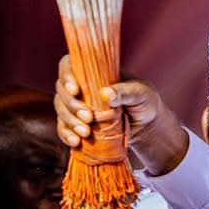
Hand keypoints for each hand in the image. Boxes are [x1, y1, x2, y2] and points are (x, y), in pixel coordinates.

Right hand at [54, 54, 187, 173]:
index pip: (69, 66)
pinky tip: (75, 141)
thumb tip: (105, 93)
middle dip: (72, 106)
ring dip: (70, 122)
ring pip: (61, 110)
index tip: (75, 90)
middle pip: (62, 91)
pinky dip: (66, 135)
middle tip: (89, 118)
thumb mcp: (141, 93)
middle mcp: (82, 88)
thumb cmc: (145, 101)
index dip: (66, 76)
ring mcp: (77, 106)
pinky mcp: (77, 124)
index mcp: (95, 73)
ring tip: (86, 133)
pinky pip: (63, 128)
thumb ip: (125, 92)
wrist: (147, 125)